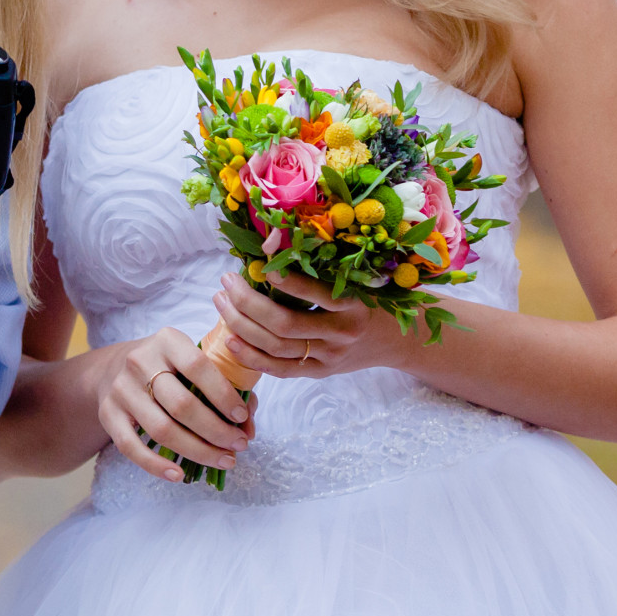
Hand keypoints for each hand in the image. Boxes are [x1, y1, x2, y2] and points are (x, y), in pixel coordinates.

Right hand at [97, 327, 254, 483]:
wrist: (112, 369)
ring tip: (223, 460)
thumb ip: (227, 386)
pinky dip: (156, 465)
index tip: (242, 417)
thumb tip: (249, 426)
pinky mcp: (108, 414)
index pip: (198, 367)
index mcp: (167, 341)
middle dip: (216, 431)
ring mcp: (121, 389)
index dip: (223, 395)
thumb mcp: (192, 361)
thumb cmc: (167, 367)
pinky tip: (178, 474)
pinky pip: (131, 447)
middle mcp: (140, 361)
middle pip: (182, 405)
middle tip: (239, 446)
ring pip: (161, 430)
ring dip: (197, 451)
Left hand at [210, 270, 409, 379]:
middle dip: (247, 303)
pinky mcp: (320, 373)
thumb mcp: (355, 278)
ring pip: (276, 347)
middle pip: (284, 324)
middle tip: (226, 282)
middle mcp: (341, 333)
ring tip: (221, 303)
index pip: (314, 295)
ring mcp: (330, 357)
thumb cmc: (369, 299)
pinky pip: (280, 370)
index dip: (286, 283)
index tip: (261, 268)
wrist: (395, 340)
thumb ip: (319, 267)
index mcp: (352, 304)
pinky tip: (230, 340)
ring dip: (241, 325)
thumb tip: (270, 242)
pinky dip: (252, 357)